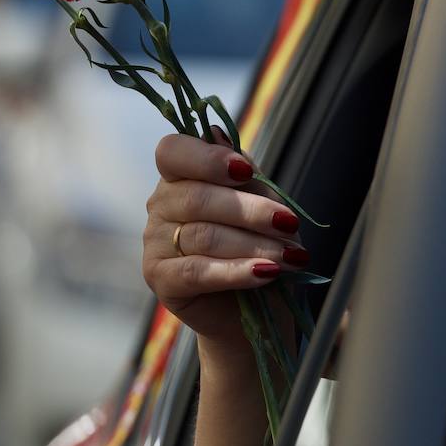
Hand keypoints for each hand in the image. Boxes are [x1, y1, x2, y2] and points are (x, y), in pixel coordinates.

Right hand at [142, 131, 306, 345]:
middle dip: (250, 211)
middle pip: (197, 197)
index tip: (244, 171)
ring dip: (253, 244)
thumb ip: (243, 174)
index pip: (173, 151)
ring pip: (202, 235)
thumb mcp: (261, 204)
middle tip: (289, 224)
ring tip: (291, 257)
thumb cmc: (259, 246)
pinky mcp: (159, 278)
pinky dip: (236, 271)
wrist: (256, 310)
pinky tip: (266, 273)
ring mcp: (154, 241)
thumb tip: (218, 135)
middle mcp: (160, 204)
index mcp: (179, 175)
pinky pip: (197, 271)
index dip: (206, 158)